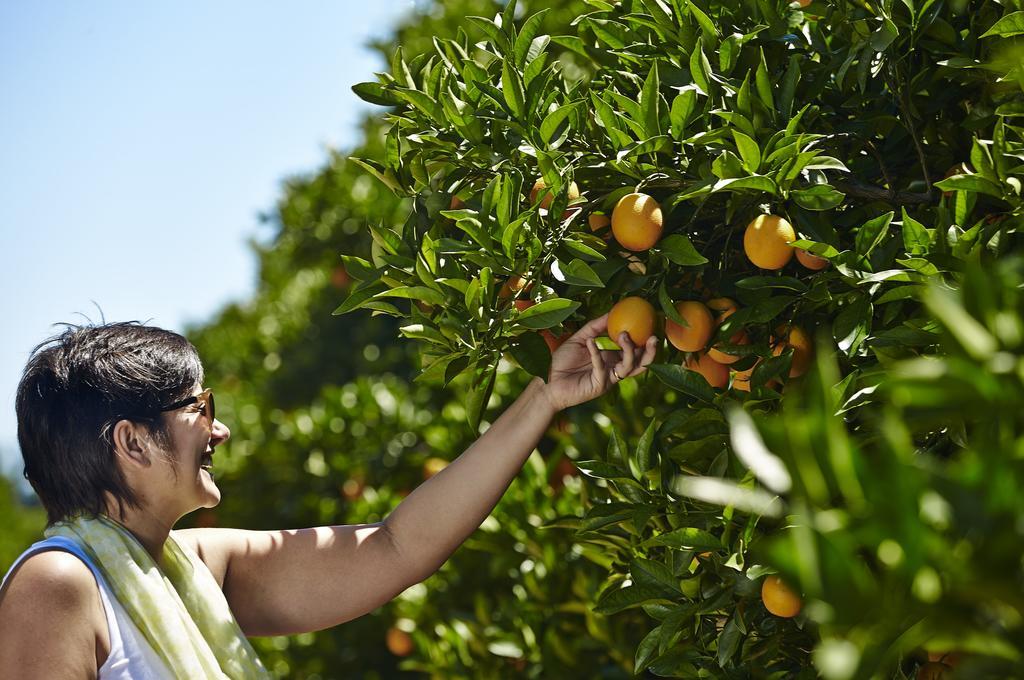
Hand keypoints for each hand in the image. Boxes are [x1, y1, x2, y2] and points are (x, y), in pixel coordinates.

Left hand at [542, 313, 657, 411]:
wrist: (547, 381)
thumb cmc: (563, 361)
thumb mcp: (581, 339)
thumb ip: (595, 326)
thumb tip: (611, 311)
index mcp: (613, 359)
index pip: (635, 352)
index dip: (645, 342)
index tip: (651, 325)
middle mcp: (614, 370)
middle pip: (640, 363)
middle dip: (650, 352)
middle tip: (654, 336)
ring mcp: (608, 379)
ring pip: (628, 367)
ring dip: (629, 350)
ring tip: (624, 335)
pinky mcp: (598, 386)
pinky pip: (601, 368)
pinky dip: (596, 353)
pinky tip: (591, 342)